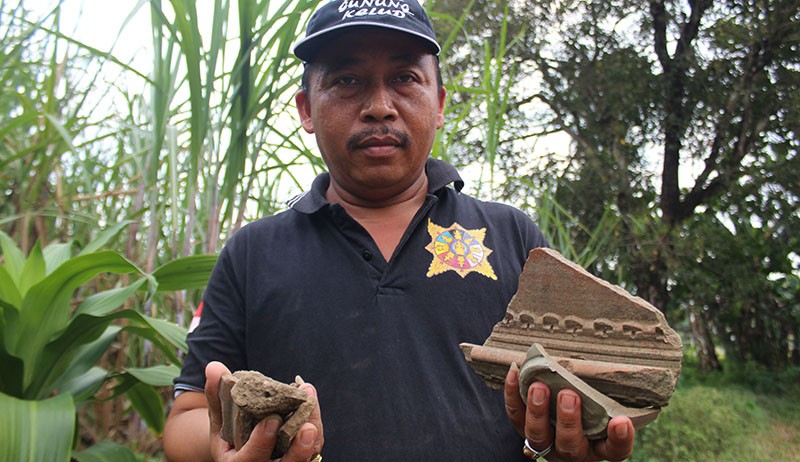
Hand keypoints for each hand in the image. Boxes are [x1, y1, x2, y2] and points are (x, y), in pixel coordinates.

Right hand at [205, 361, 324, 460]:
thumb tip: (213, 366)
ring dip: (312, 433)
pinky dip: (313, 421)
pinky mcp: (301, 457)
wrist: (244, 447)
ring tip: (310, 400)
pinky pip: (313, 445)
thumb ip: (216, 395)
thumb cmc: (229, 432)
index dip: (261, 443)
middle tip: (308, 428)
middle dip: (298, 451)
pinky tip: (310, 397)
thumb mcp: (219, 418)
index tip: (272, 420)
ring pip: (304, 457)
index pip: (250, 460)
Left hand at [504, 364, 633, 460]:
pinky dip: (513, 394)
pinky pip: (515, 415)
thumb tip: (624, 367)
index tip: (622, 421)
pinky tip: (515, 372)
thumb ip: (612, 396)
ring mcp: (547, 443)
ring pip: (538, 435)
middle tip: (569, 395)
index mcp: (600, 446)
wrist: (565, 415)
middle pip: (570, 445)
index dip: (620, 438)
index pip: (615, 449)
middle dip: (568, 421)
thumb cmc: (596, 408)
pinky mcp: (525, 429)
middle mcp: (574, 451)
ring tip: (539, 387)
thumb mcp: (607, 406)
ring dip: (537, 411)